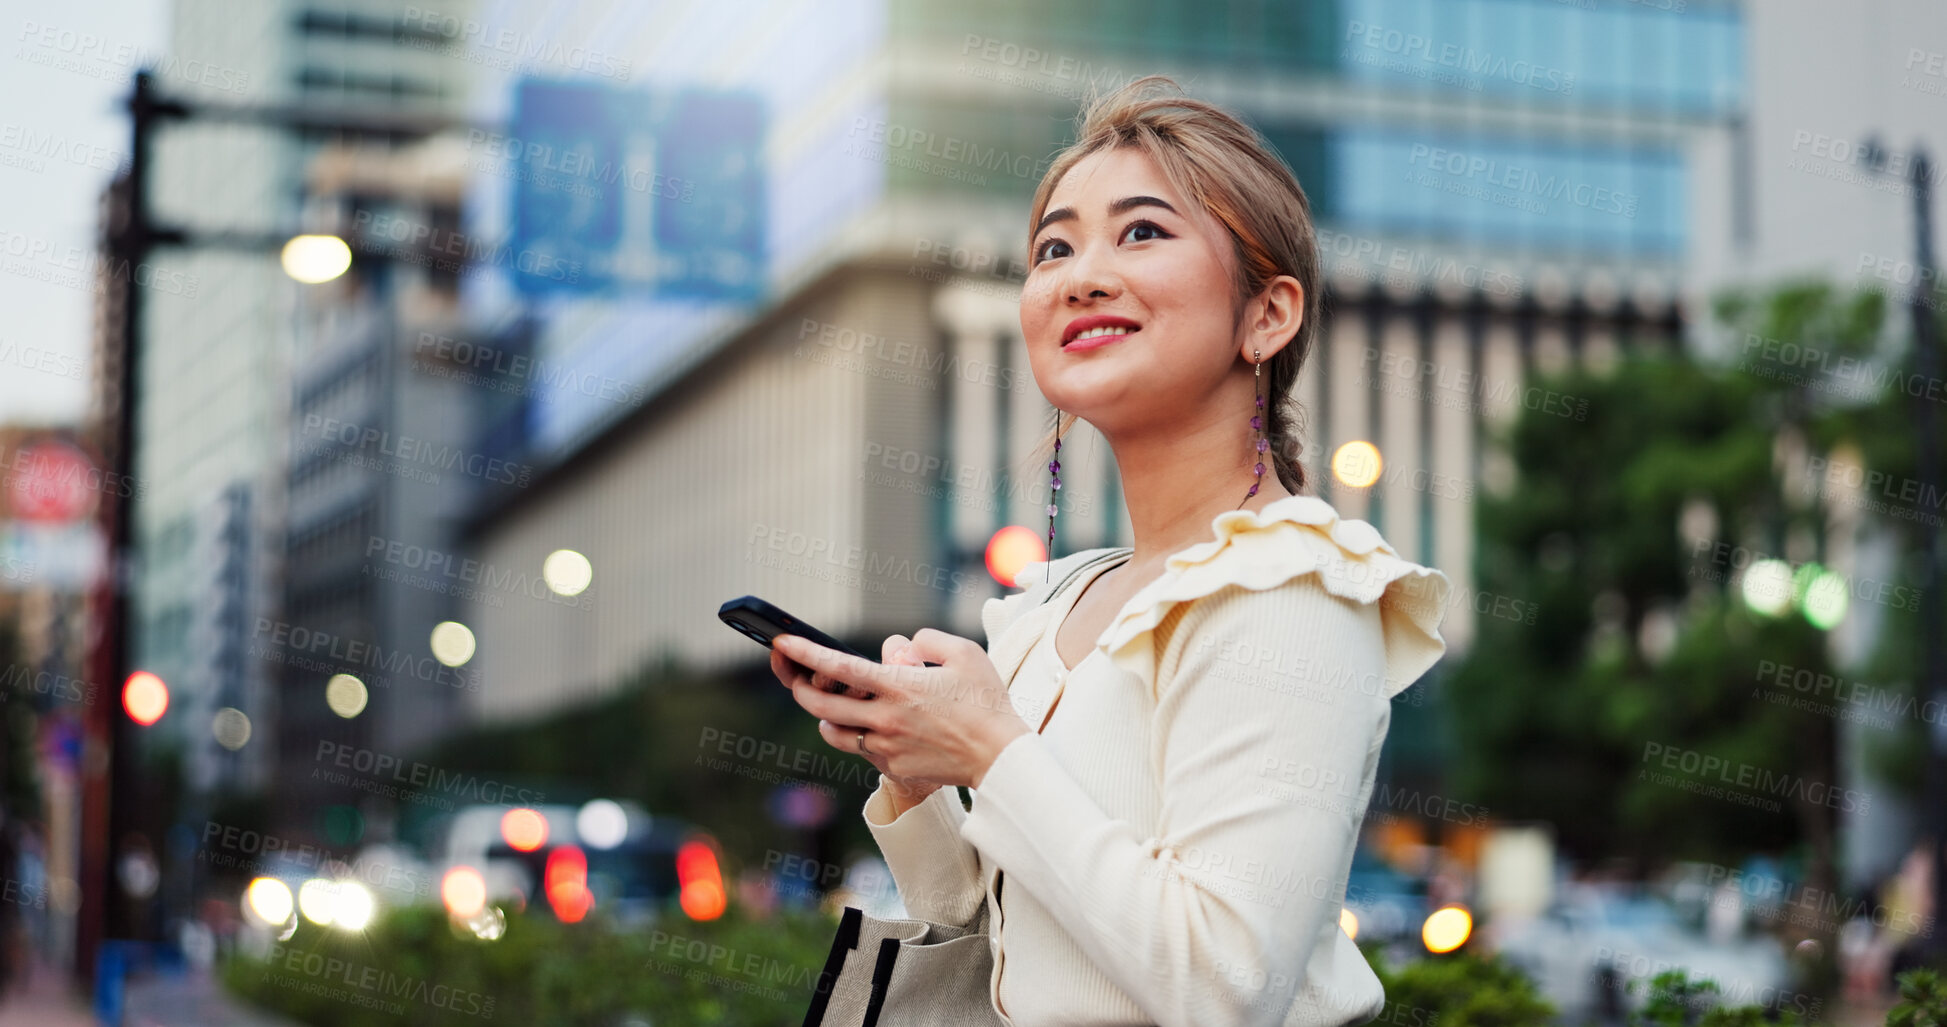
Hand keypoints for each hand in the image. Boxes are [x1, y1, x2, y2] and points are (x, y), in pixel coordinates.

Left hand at [770, 629, 1031, 790]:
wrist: (999, 756)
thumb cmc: (986, 702)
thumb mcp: (964, 653)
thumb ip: (924, 641)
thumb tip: (899, 649)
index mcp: (898, 686)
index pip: (837, 667)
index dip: (804, 652)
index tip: (782, 641)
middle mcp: (885, 719)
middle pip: (820, 705)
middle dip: (798, 686)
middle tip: (793, 674)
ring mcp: (886, 747)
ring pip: (832, 733)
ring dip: (823, 716)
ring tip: (828, 704)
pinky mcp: (893, 767)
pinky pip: (860, 749)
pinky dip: (855, 735)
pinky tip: (869, 725)